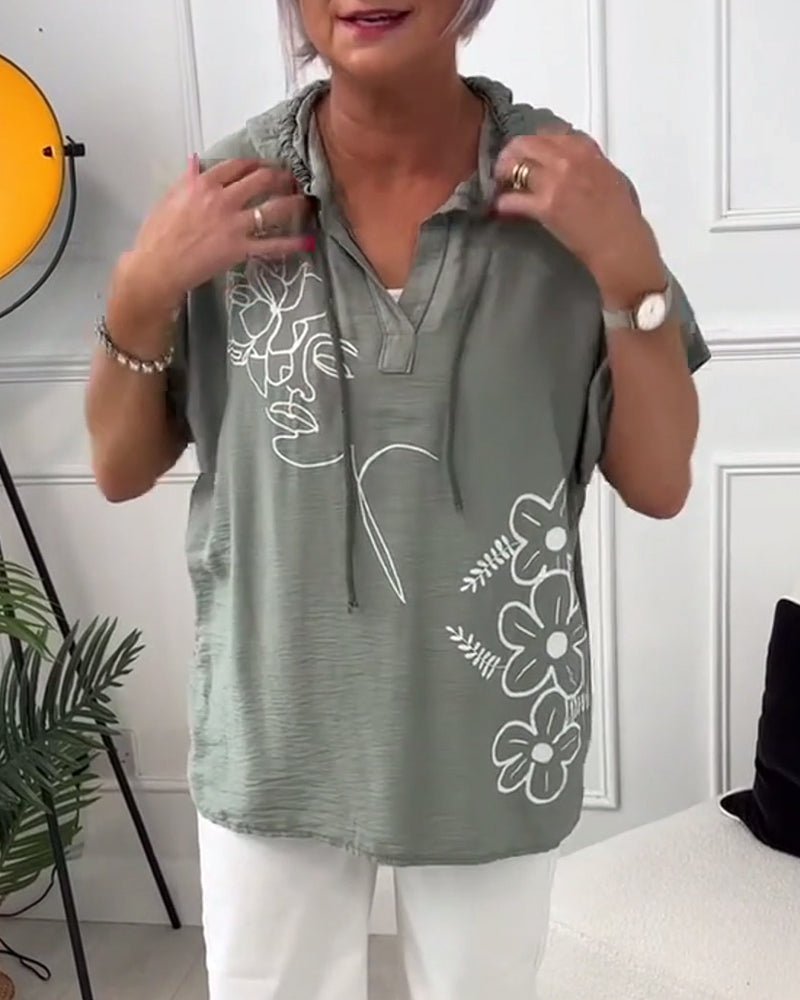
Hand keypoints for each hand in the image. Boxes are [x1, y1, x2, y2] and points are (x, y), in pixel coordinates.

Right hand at [115, 156, 313, 320]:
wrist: (158, 267)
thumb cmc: (157, 235)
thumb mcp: (169, 198)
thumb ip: (188, 180)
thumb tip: (197, 162)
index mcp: (203, 183)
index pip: (238, 165)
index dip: (257, 163)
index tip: (266, 166)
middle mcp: (223, 199)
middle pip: (262, 180)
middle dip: (281, 177)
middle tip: (291, 180)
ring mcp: (234, 224)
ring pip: (273, 208)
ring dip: (294, 203)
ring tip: (306, 202)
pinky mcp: (240, 249)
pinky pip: (272, 245)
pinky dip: (293, 243)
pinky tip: (308, 242)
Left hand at [494, 131, 665, 308]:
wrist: (622, 245)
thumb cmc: (620, 217)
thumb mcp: (608, 176)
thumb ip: (585, 164)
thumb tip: (564, 165)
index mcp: (586, 149)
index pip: (547, 133)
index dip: (532, 146)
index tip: (526, 156)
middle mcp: (569, 158)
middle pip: (525, 144)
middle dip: (510, 156)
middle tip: (504, 171)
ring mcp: (556, 181)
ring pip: (514, 165)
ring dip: (502, 176)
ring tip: (501, 188)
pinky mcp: (545, 207)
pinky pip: (512, 199)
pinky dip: (502, 204)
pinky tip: (501, 209)